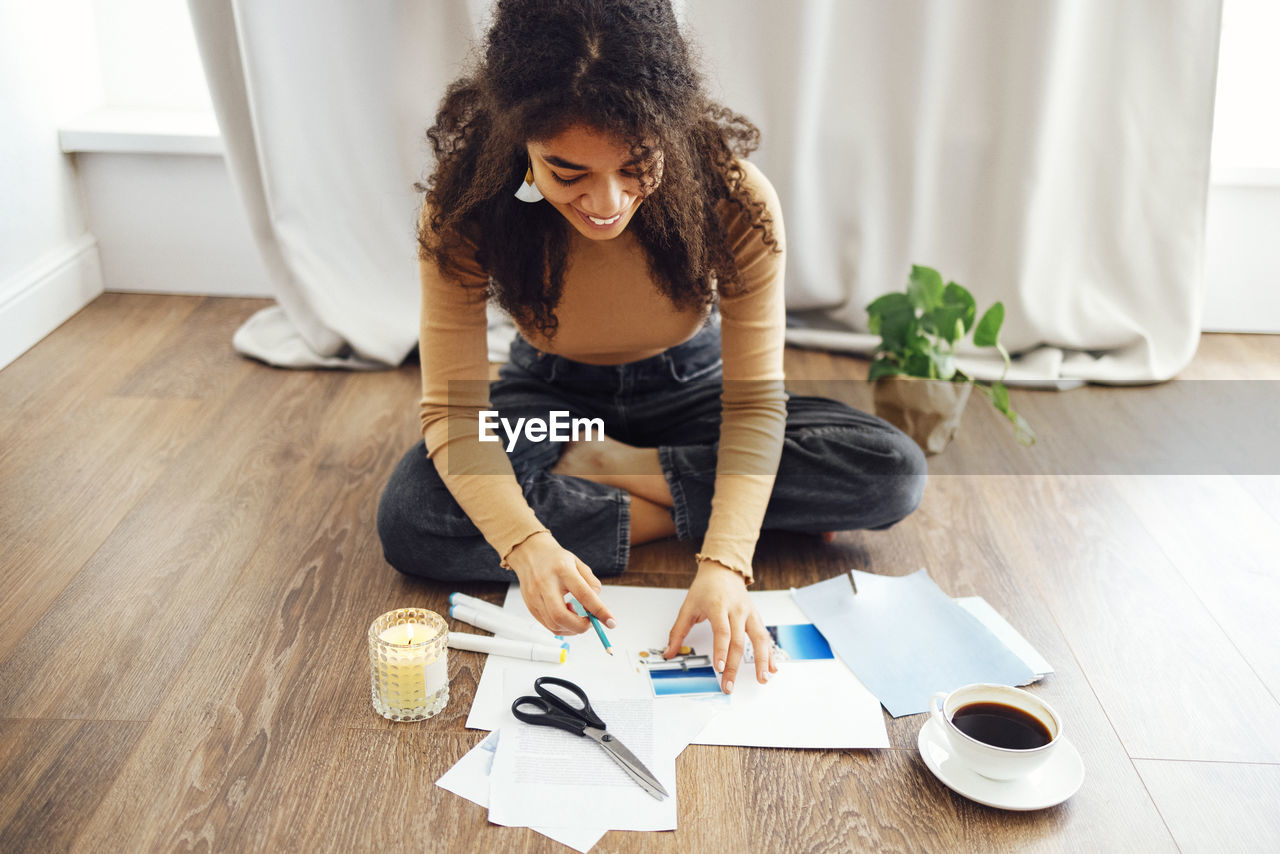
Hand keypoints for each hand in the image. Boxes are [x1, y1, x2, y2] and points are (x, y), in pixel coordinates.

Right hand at [503, 531, 616, 634]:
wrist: (530, 553)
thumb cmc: (556, 559)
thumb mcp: (578, 564)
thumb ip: (591, 583)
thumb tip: (597, 607)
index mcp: (562, 570)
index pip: (583, 595)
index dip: (599, 611)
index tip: (611, 622)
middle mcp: (546, 584)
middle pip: (561, 615)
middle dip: (580, 626)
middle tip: (591, 623)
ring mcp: (535, 596)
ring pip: (554, 624)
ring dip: (571, 628)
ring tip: (576, 614)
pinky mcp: (530, 606)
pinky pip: (548, 625)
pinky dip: (562, 627)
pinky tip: (566, 615)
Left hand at [663, 560, 777, 692]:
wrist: (723, 571)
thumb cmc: (705, 588)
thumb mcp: (688, 607)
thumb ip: (678, 631)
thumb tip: (669, 652)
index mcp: (718, 606)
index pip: (722, 632)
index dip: (721, 651)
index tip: (720, 668)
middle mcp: (737, 610)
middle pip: (738, 641)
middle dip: (734, 666)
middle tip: (729, 685)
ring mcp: (749, 613)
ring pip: (759, 639)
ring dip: (762, 661)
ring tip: (762, 679)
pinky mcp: (756, 617)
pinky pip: (765, 636)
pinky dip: (770, 653)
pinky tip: (772, 668)